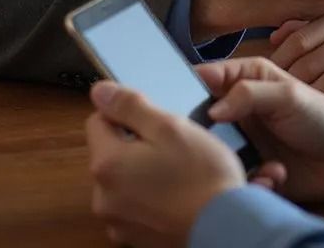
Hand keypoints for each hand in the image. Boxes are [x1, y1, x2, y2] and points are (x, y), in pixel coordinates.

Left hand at [85, 81, 258, 247]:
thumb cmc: (200, 173)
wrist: (225, 227)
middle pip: (108, 152)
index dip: (126, 113)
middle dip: (134, 143)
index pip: (98, 120)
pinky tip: (174, 195)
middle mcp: (101, 196)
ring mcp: (115, 222)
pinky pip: (131, 205)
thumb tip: (99, 90)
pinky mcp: (131, 238)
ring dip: (140, 170)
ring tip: (176, 171)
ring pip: (121, 179)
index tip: (155, 120)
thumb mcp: (170, 127)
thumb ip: (131, 106)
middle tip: (171, 145)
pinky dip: (147, 197)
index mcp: (106, 163)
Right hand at [200, 56, 323, 201]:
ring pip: (213, 150)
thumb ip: (249, 94)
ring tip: (247, 162)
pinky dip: (250, 179)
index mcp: (246, 80)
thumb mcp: (288, 96)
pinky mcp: (250, 168)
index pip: (207, 76)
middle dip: (202, 132)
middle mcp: (240, 109)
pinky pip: (234, 176)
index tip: (180, 100)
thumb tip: (213, 109)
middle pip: (201, 116)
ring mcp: (243, 140)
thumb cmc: (322, 116)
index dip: (190, 85)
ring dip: (226, 160)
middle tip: (213, 141)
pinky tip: (273, 175)